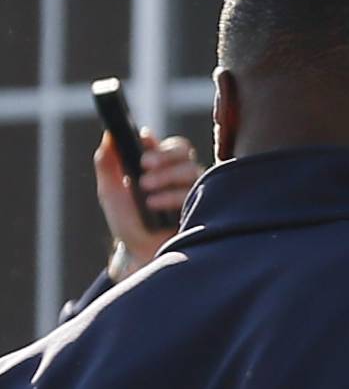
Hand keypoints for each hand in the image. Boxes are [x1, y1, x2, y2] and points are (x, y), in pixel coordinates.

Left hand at [96, 130, 202, 275]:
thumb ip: (106, 161)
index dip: (159, 144)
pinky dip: (172, 196)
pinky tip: (154, 205)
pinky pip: (196, 193)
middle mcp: (180, 176)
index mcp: (161, 166)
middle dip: (163, 156)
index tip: (142, 150)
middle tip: (143, 166)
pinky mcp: (202, 209)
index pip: (170, 145)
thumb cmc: (127, 223)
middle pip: (184, 151)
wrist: (139, 254)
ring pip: (191, 170)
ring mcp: (194, 192)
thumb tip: (110, 134)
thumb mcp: (109, 189)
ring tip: (146, 193)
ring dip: (166, 177)